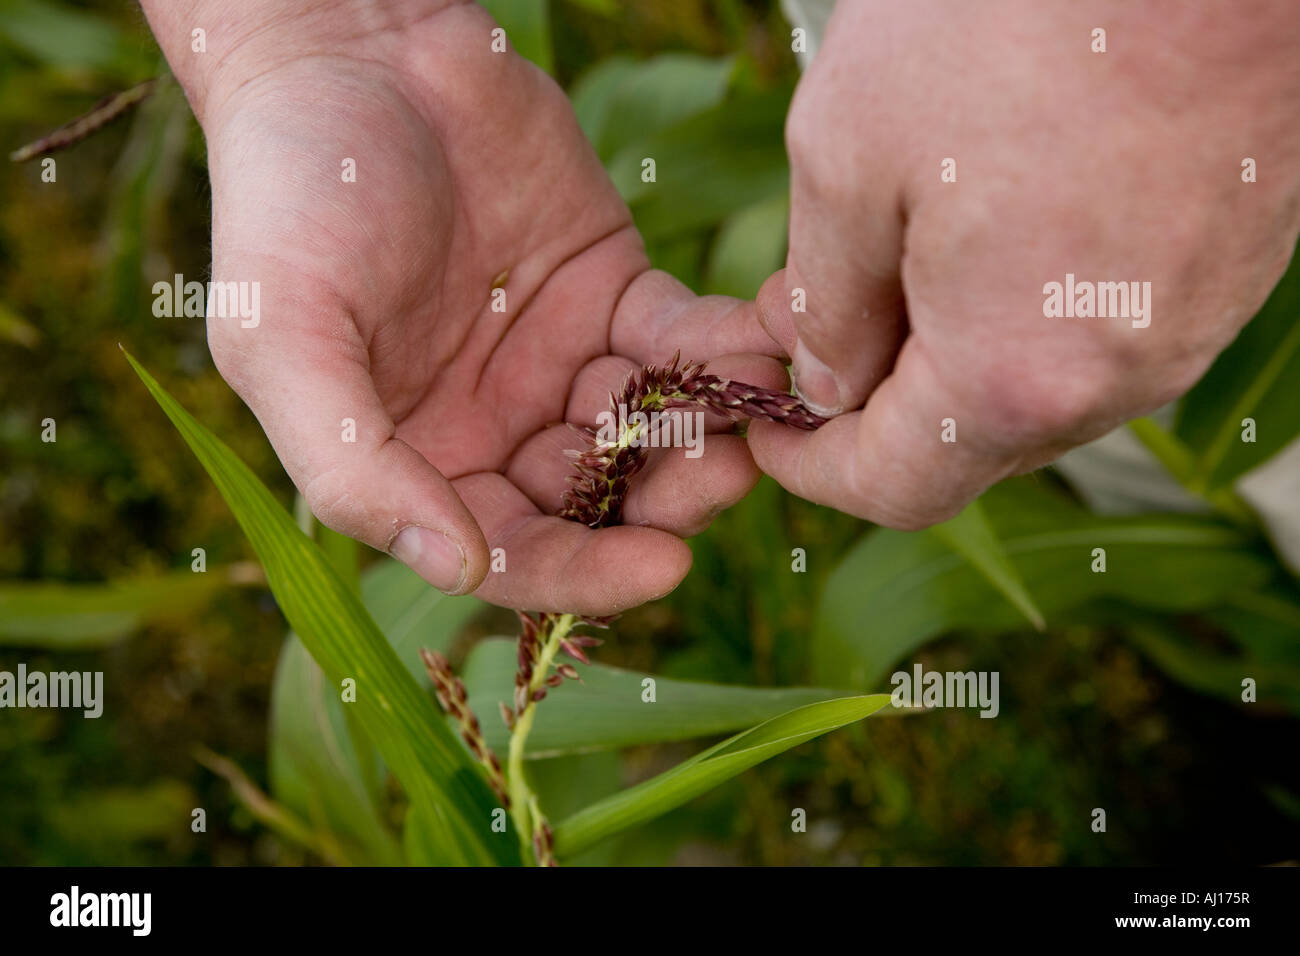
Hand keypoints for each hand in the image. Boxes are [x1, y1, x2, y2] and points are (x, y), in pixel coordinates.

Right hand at [144, 0, 783, 613]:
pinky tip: (756, 341)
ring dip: (707, 429)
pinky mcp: (613, 289)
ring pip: (652, 431)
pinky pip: (679, 339)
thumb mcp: (285, 341)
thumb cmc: (290, 200)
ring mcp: (561, 361)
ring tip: (752, 404)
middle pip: (601, 503)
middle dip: (667, 501)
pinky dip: (722, 348)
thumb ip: (353, 467)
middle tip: (724, 476)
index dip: (587, 574)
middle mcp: (497, 428)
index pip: (514, 552)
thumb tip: (453, 568)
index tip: (664, 569)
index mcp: (420, 462)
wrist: (351, 53)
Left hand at [752, 0, 1299, 528]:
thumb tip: (828, 380)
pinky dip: (1027, 308)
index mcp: (1014, 378)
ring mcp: (1188, 325)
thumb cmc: (1017, 18)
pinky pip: (1100, 330)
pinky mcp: (1227, 265)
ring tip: (898, 244)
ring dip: (951, 348)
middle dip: (874, 399)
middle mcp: (1118, 380)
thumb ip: (830, 303)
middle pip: (967, 446)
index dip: (811, 469)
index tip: (768, 424)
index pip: (894, 488)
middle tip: (813, 307)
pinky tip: (993, 219)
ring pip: (1034, 387)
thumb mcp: (849, 158)